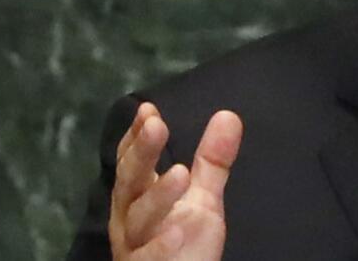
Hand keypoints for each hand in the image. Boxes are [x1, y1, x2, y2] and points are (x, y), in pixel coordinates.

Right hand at [108, 102, 243, 259]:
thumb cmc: (185, 244)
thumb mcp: (202, 198)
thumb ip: (212, 161)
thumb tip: (228, 115)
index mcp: (137, 197)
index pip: (131, 161)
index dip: (137, 136)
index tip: (149, 110)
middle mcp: (129, 218)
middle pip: (130, 182)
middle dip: (141, 153)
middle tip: (157, 125)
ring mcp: (135, 246)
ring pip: (139, 219)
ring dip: (158, 196)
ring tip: (180, 173)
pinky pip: (149, 258)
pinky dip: (160, 245)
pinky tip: (178, 230)